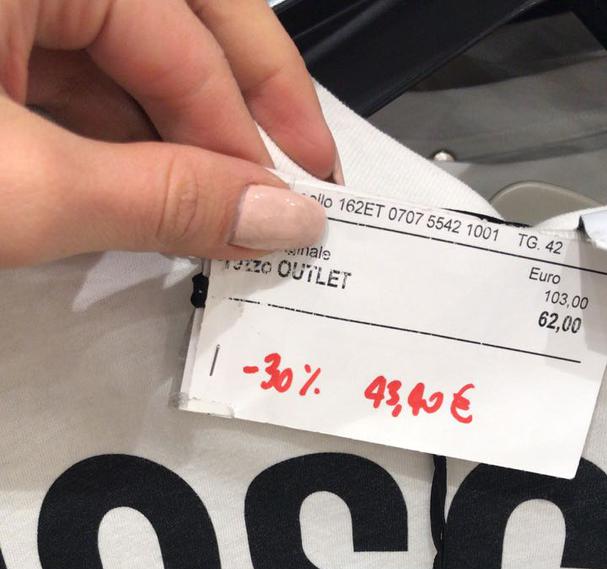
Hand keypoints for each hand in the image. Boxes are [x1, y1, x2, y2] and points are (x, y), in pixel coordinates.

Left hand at [0, 0, 338, 266]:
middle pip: (173, 25)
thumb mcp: (24, 187)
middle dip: (233, 110)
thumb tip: (274, 216)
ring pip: (115, 57)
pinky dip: (104, 139)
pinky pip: (60, 77)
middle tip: (295, 176)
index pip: (186, 39)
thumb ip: (156, 198)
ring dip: (169, 135)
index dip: (244, 134)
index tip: (285, 209)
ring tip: (212, 208)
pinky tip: (137, 193)